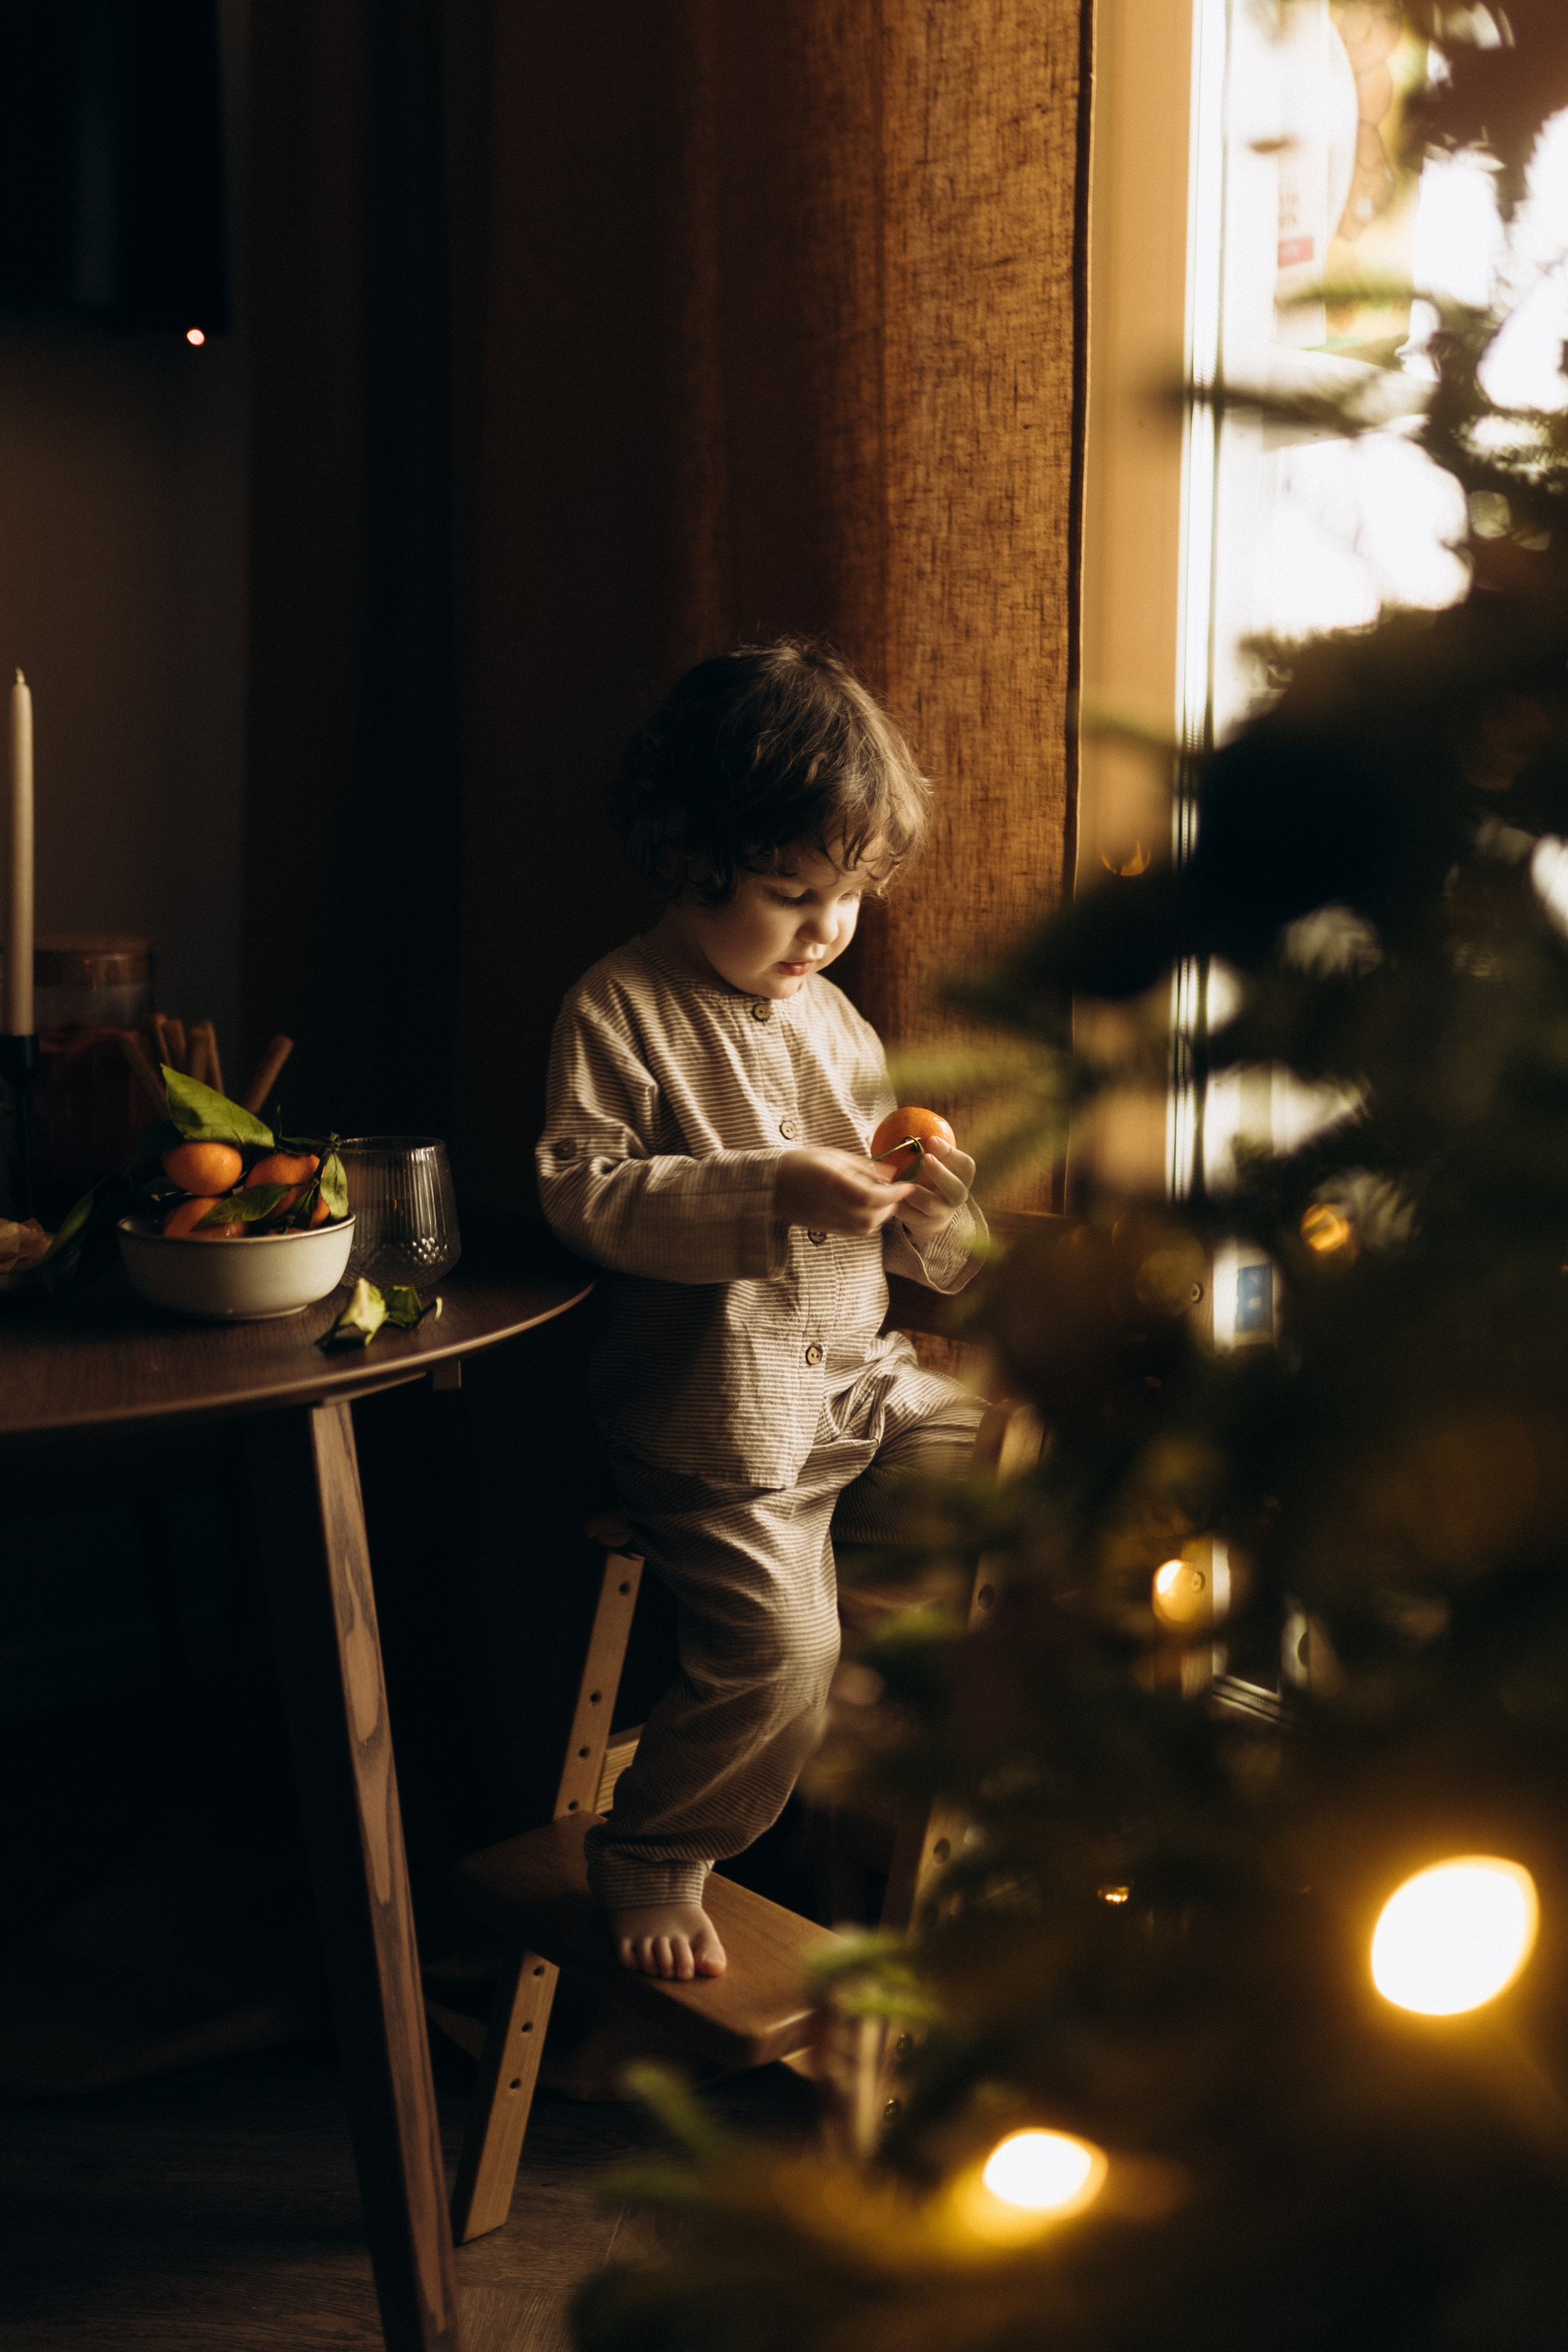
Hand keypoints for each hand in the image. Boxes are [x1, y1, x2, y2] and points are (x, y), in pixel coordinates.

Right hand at [776, 1147, 914, 1237]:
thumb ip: (863, 1167)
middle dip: (890, 1207)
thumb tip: (891, 1174)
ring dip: (880, 1218)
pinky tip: (866, 1211)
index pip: (872, 1196)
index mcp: (833, 1182)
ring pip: (865, 1228)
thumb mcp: (833, 1156)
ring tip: (881, 1203)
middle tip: (894, 1194)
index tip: (907, 1186)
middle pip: (872, 1216)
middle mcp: (831, 1204)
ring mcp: (827, 1219)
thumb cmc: (801, 1163)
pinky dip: (867, 1224)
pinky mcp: (824, 1228)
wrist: (770, 1184)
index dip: (895, 1194)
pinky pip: (853, 1232)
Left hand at [893, 1136, 974, 1242]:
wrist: (928, 1216)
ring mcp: (942, 1213)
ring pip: (928, 1204)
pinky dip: (898, 1202)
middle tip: (925, 1158)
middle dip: (941, 1174)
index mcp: (962, 1179)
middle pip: (955, 1189)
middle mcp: (956, 1197)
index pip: (966, 1166)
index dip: (951, 1153)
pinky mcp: (925, 1225)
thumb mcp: (933, 1165)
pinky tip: (889, 1193)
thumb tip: (901, 1119)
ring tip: (899, 1180)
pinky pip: (909, 1214)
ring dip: (912, 1190)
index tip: (931, 1139)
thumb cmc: (929, 1180)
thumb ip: (926, 1149)